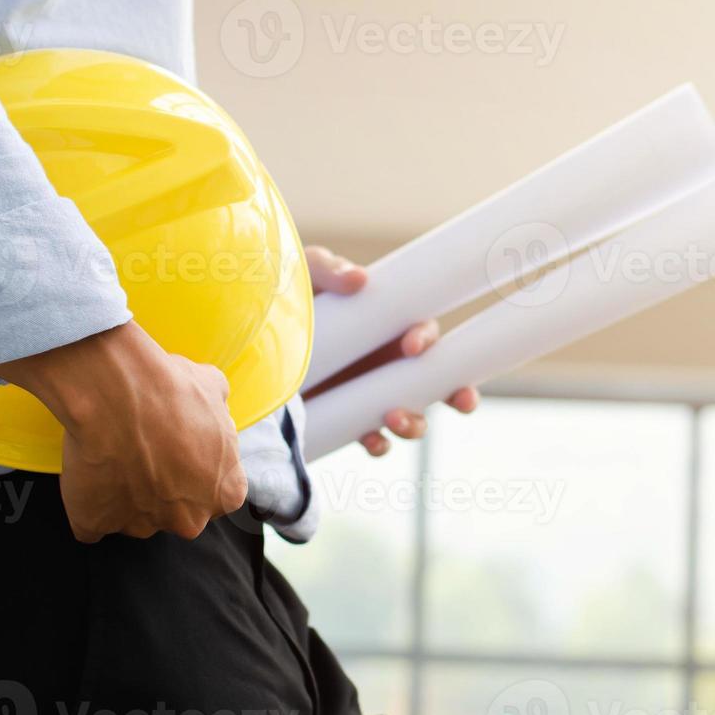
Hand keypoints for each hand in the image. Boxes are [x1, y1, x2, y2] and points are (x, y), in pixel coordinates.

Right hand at [0, 320, 245, 542]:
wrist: (118, 393)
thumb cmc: (171, 391)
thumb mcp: (213, 387)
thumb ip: (219, 412)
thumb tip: (213, 407)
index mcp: (224, 493)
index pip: (217, 496)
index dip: (196, 471)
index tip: (179, 451)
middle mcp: (189, 520)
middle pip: (177, 514)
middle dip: (163, 490)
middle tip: (145, 452)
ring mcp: (142, 527)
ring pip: (134, 519)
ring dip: (125, 496)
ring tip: (114, 455)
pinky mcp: (96, 524)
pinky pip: (91, 523)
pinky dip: (87, 504)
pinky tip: (88, 472)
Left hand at [302, 245, 477, 456]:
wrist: (255, 340)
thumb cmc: (291, 298)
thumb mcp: (308, 275)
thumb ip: (330, 270)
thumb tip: (359, 279)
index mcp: (390, 328)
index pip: (425, 334)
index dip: (429, 341)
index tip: (412, 347)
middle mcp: (389, 364)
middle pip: (440, 383)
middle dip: (459, 394)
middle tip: (459, 400)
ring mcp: (371, 395)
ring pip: (413, 416)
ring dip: (415, 423)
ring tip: (394, 419)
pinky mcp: (349, 420)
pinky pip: (376, 440)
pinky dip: (379, 444)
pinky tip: (372, 440)